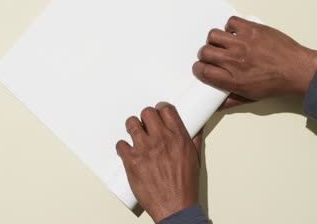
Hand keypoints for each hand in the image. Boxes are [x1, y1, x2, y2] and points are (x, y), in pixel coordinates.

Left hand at [116, 102, 201, 222]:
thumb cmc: (185, 187)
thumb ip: (193, 140)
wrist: (175, 207)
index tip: (157, 113)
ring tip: (135, 134)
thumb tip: (196, 128)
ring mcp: (145, 150)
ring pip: (131, 124)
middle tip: (146, 125)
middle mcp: (161, 140)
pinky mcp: (132, 161)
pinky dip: (123, 147)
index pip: (166, 110)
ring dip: (132, 127)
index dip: (160, 109)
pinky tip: (128, 152)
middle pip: (147, 112)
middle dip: (146, 117)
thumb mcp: (195, 159)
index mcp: (178, 138)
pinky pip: (120, 144)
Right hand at [193, 16, 316, 99]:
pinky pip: (231, 22)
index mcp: (233, 79)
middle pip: (205, 52)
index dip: (198, 68)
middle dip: (205, 54)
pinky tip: (236, 34)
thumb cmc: (276, 83)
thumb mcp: (250, 97)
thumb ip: (230, 101)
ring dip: (215, 40)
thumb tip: (216, 105)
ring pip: (213, 35)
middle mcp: (235, 60)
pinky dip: (231, 27)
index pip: (203, 71)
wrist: (297, 70)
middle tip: (213, 55)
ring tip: (223, 43)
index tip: (201, 67)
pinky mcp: (252, 30)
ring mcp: (243, 43)